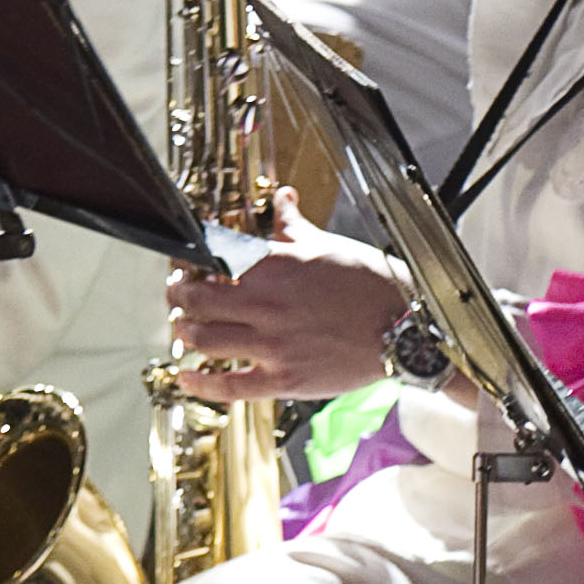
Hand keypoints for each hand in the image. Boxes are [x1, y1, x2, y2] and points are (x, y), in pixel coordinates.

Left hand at [164, 189, 413, 402]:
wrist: (406, 330)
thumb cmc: (372, 286)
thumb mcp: (328, 244)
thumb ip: (292, 225)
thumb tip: (281, 198)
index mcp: (274, 265)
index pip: (210, 257)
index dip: (189, 260)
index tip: (186, 263)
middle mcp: (265, 304)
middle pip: (195, 300)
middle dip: (178, 296)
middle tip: (178, 295)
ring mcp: (272, 345)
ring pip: (204, 340)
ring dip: (185, 332)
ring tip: (184, 328)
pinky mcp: (284, 380)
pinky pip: (229, 386)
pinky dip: (201, 383)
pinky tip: (188, 376)